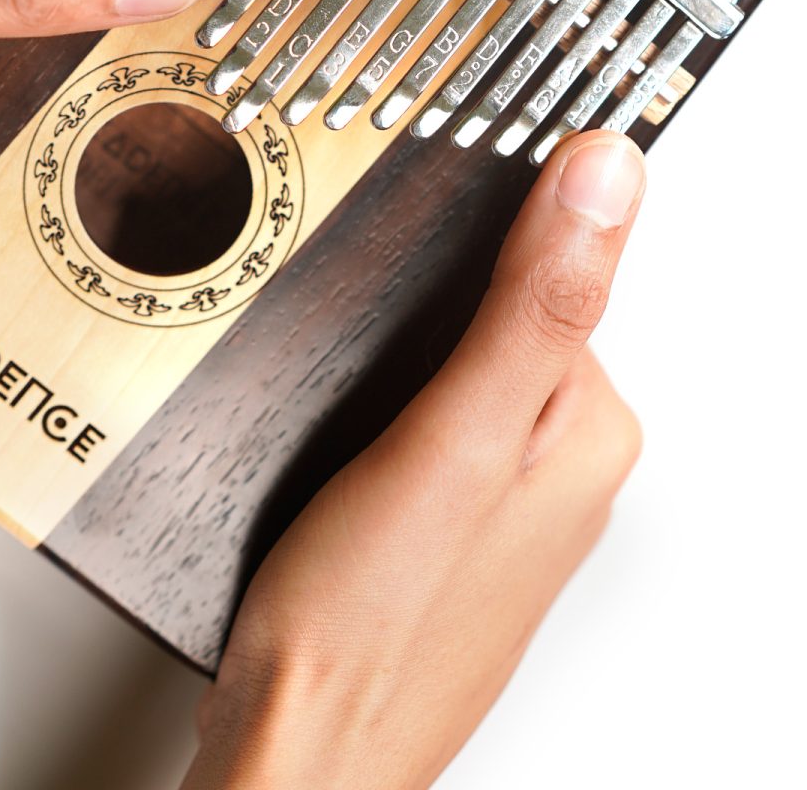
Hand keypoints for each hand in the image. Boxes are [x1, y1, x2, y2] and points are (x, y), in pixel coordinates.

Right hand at [185, 131, 646, 789]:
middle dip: (427, 304)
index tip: (421, 200)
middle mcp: (560, 462)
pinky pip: (430, 418)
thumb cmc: (371, 616)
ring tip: (341, 384)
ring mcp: (501, 496)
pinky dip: (388, 397)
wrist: (300, 749)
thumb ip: (535, 304)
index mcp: (587, 429)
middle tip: (359, 332)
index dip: (479, 231)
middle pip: (502, 318)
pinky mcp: (445, 518)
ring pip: (457, 367)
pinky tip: (342, 423)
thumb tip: (607, 175)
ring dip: (400, 353)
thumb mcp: (457, 436)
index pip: (554, 273)